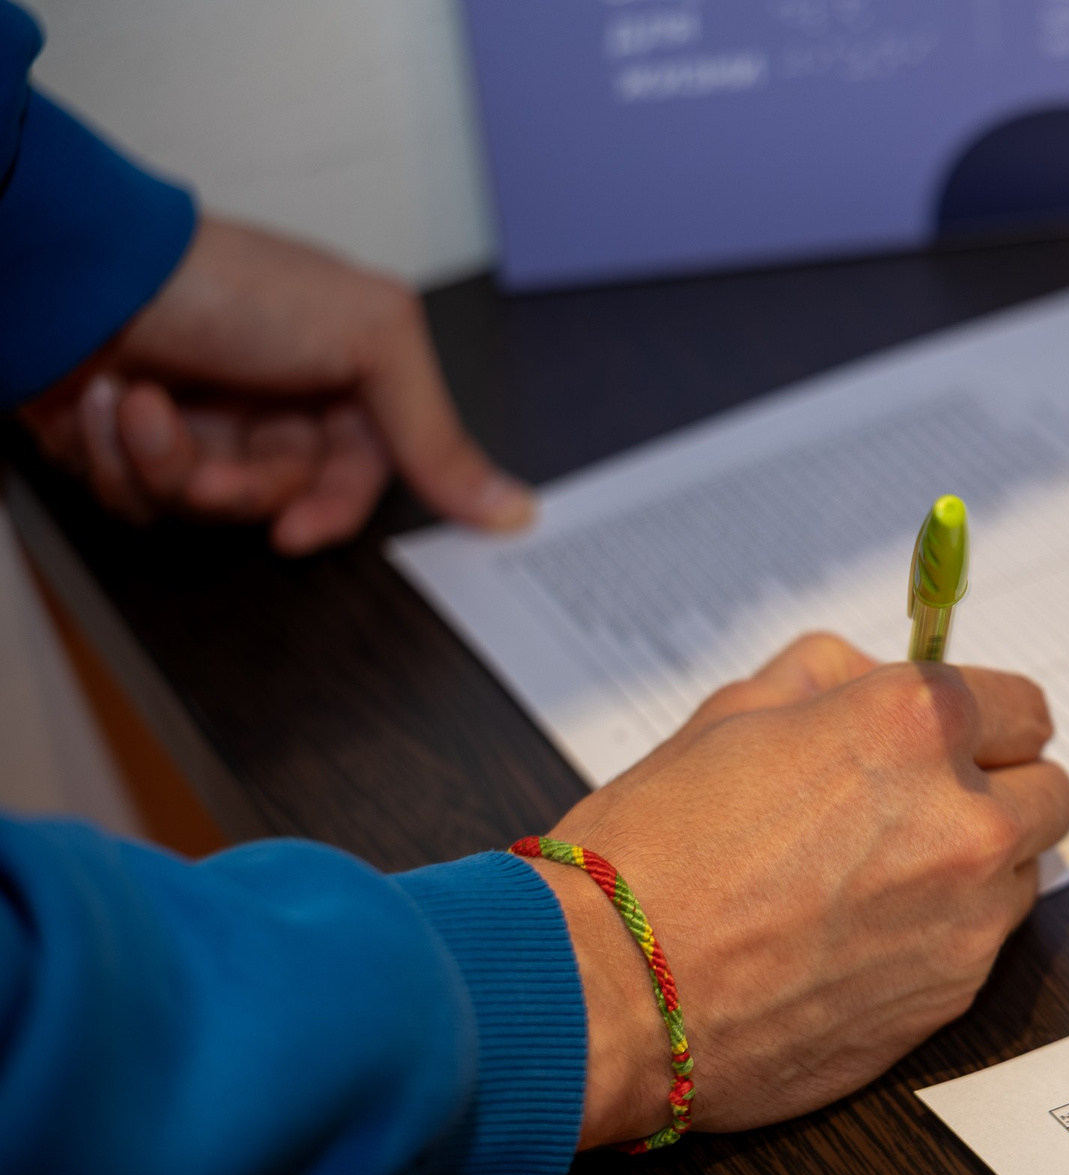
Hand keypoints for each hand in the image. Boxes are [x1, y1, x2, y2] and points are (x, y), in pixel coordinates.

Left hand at [19, 216, 532, 554]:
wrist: (79, 275)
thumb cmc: (223, 281)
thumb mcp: (373, 342)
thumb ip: (439, 436)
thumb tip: (513, 508)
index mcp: (341, 369)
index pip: (360, 474)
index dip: (331, 509)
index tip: (300, 528)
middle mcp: (272, 397)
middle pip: (280, 498)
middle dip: (236, 485)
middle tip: (210, 462)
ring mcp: (197, 417)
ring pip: (203, 508)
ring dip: (167, 464)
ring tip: (141, 403)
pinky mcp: (127, 440)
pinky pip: (135, 498)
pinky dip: (116, 456)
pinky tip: (109, 402)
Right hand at [529, 633, 1068, 1148]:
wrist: (613, 990)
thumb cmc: (655, 851)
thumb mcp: (733, 711)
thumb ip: (831, 676)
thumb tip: (873, 673)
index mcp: (915, 726)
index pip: (1023, 708)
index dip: (984, 718)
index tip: (963, 733)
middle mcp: (963, 821)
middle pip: (1049, 793)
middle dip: (999, 789)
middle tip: (927, 802)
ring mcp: (966, 919)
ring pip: (1021, 876)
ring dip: (976, 867)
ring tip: (878, 875)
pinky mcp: (951, 997)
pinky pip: (980, 947)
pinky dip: (942, 935)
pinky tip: (858, 936)